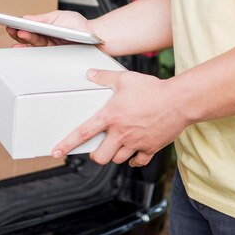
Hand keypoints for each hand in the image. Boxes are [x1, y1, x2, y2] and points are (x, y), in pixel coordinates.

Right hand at [6, 10, 92, 46]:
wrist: (95, 38)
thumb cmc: (79, 26)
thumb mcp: (59, 16)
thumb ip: (42, 19)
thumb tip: (26, 18)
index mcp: (45, 25)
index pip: (28, 26)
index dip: (18, 25)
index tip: (10, 24)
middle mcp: (45, 36)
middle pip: (28, 36)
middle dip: (19, 33)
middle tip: (12, 29)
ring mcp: (48, 46)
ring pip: (32, 45)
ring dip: (24, 40)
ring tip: (19, 34)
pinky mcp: (53, 55)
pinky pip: (40, 54)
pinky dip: (31, 51)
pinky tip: (24, 48)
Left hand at [51, 69, 183, 166]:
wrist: (178, 101)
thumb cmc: (152, 89)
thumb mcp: (125, 78)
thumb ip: (105, 77)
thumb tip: (90, 73)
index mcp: (111, 116)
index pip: (83, 133)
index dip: (67, 143)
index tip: (56, 152)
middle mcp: (121, 133)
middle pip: (101, 157)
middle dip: (96, 155)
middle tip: (98, 148)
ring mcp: (136, 142)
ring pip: (118, 159)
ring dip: (115, 155)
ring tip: (117, 144)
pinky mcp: (150, 148)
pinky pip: (138, 161)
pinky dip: (134, 159)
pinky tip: (135, 151)